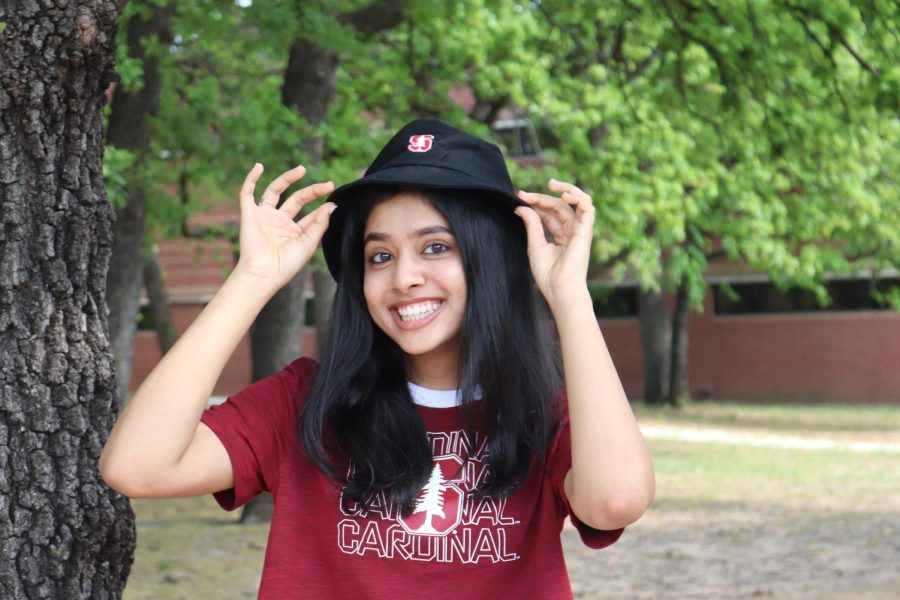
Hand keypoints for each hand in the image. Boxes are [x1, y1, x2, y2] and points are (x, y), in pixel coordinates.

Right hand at [234, 163, 334, 291]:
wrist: (264, 274)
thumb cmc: (287, 264)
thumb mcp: (309, 243)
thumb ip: (320, 223)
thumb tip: (332, 205)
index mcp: (294, 232)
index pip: (310, 214)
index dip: (322, 207)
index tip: (333, 199)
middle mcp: (280, 222)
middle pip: (297, 199)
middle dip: (312, 191)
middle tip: (328, 185)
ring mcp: (265, 217)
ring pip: (275, 191)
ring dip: (287, 179)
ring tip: (302, 170)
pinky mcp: (249, 214)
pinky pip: (247, 193)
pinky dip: (250, 179)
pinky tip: (258, 167)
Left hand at [515, 178, 594, 311]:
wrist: (559, 288)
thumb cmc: (547, 273)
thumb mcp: (535, 244)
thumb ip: (531, 224)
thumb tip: (522, 206)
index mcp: (560, 235)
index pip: (549, 212)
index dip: (536, 202)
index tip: (520, 197)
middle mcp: (571, 230)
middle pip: (558, 205)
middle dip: (541, 197)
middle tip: (523, 194)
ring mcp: (579, 230)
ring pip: (577, 201)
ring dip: (566, 189)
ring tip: (551, 184)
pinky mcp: (586, 231)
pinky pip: (588, 208)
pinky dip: (579, 197)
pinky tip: (564, 195)